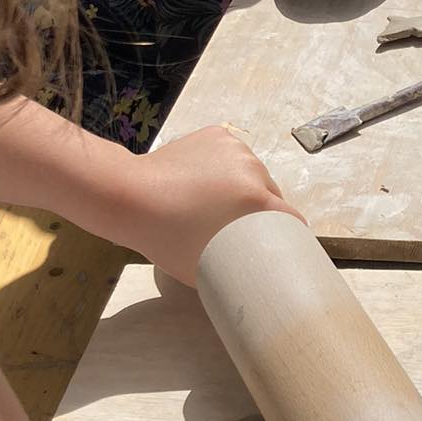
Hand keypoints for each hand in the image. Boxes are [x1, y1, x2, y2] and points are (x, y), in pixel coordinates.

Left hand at [114, 125, 302, 283]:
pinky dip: (227, 168)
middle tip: (239, 228)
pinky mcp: (218, 134)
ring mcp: (235, 148)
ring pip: (253, 173)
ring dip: (245, 188)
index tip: (280, 247)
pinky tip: (208, 181)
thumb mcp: (203, 270)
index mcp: (255, 200)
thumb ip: (234, 272)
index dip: (290, 236)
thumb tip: (248, 285)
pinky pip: (234, 156)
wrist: (129, 196)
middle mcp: (253, 169)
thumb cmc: (164, 238)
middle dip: (262, 212)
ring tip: (219, 203)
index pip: (292, 219)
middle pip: (272, 194)